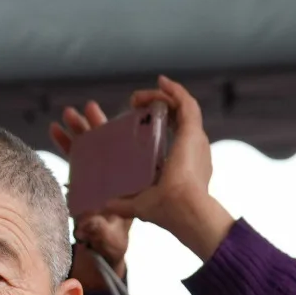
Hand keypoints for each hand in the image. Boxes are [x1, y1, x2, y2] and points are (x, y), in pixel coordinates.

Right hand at [49, 100, 133, 291]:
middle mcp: (116, 174)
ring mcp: (99, 173)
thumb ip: (97, 229)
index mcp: (130, 183)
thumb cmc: (111, 240)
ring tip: (68, 113)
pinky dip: (64, 142)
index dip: (122, 135)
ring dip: (78, 129)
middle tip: (90, 108)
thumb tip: (87, 222)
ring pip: (90, 146)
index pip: (129, 153)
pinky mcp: (83, 177)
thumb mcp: (107, 235)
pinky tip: (54, 129)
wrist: (100, 247)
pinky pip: (75, 156)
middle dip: (97, 125)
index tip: (119, 124)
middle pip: (109, 143)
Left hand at [102, 76, 235, 261]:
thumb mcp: (138, 205)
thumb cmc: (166, 212)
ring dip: (160, 96)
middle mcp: (192, 150)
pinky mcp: (192, 131)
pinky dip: (174, 91)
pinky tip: (160, 82)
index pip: (171, 136)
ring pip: (181, 107)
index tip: (135, 115)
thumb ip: (122, 204)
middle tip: (134, 103)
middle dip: (155, 106)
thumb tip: (101, 206)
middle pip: (176, 117)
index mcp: (182, 165)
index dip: (154, 124)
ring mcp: (194, 140)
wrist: (183, 212)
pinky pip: (186, 103)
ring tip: (139, 96)